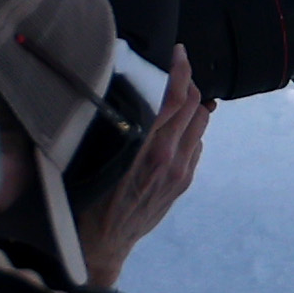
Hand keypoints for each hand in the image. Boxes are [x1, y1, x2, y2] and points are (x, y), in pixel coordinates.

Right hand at [79, 60, 210, 285]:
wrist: (105, 239)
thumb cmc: (91, 194)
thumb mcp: (100, 154)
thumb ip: (122, 123)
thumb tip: (131, 91)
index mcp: (146, 146)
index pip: (174, 97)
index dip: (181, 70)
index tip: (179, 52)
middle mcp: (170, 157)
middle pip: (195, 104)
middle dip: (189, 83)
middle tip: (177, 72)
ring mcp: (181, 170)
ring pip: (202, 122)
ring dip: (195, 105)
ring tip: (180, 98)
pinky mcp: (185, 181)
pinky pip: (198, 144)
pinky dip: (192, 129)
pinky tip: (177, 129)